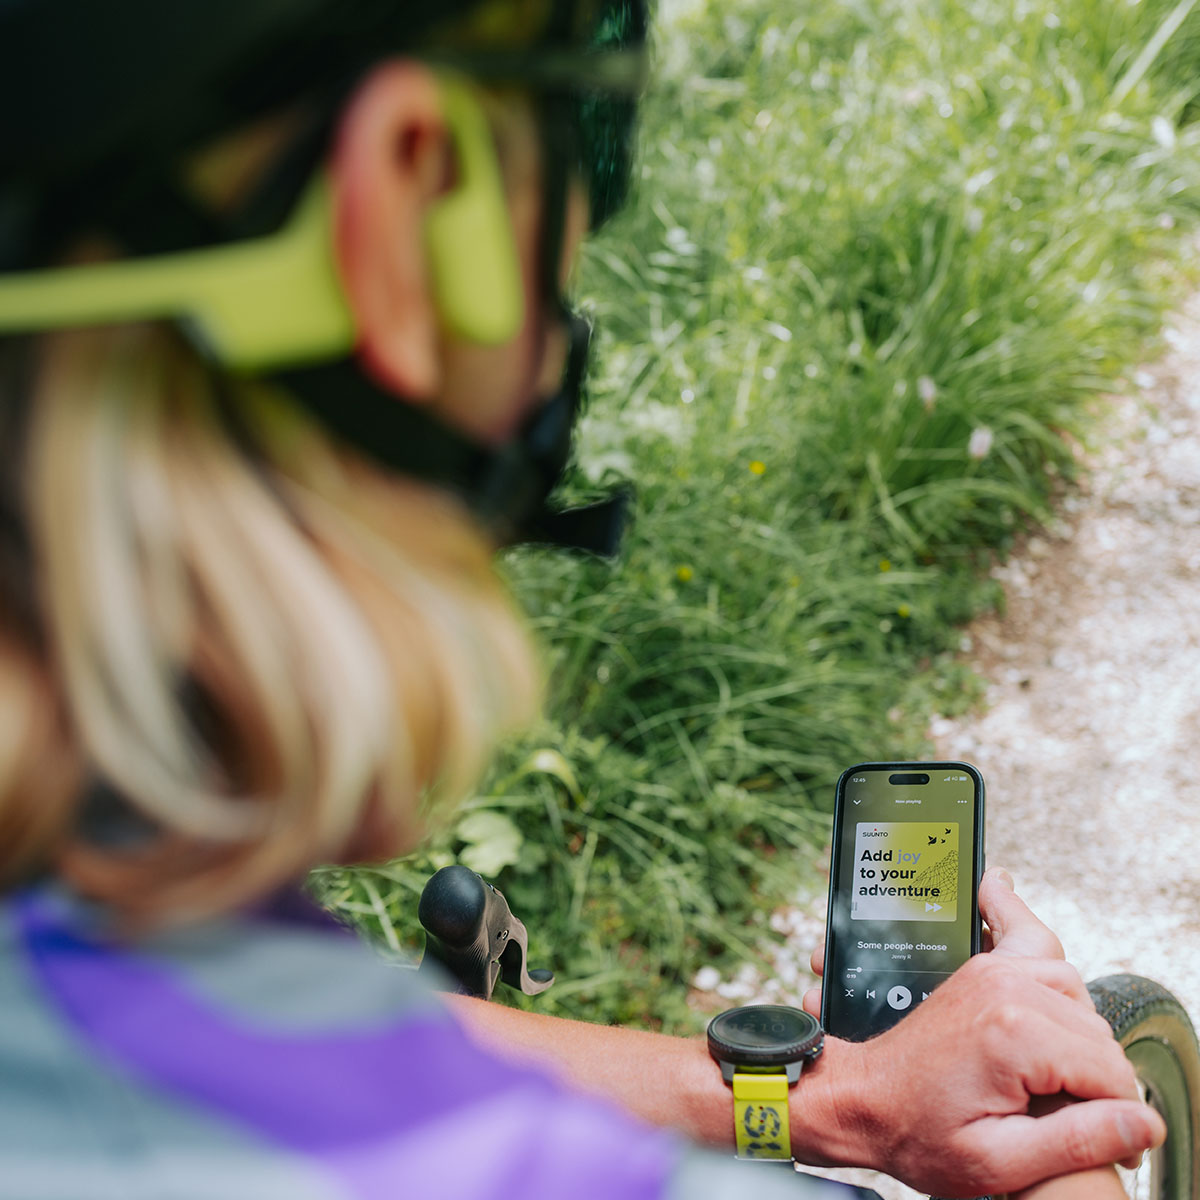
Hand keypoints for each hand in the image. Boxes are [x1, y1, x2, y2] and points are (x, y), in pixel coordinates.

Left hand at [800, 867, 1165, 1195]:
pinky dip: (1040, 948)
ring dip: (1080, 1033)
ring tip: (1064, 1075)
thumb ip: (1076, 1141)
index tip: (1103, 1143)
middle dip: (1097, 1079)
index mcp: (1014, 1036)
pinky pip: (1034, 945)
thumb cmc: (918, 1133)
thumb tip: (1142, 1122)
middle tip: (1070, 1118)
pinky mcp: (981, 969)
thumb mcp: (998, 1160)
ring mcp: (991, 972)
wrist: (863, 1098)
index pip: (1111, 1073)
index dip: (1116, 1118)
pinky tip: (1016, 914)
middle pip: (1098, 1033)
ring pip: (1077, 992)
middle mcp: (1006, 989)